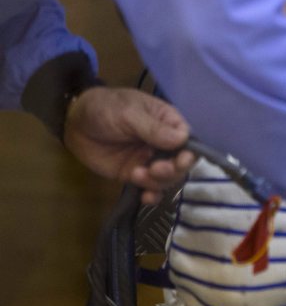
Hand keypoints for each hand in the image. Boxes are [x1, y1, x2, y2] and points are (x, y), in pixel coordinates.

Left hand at [64, 87, 194, 205]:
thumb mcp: (129, 113)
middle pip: (181, 164)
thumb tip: (182, 139)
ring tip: (136, 175)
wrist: (75, 122)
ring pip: (167, 179)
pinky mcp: (135, 174)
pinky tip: (145, 198)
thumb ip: (153, 128)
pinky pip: (151, 188)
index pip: (189, 140)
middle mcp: (164, 143)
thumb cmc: (106, 107)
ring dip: (158, 182)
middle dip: (172, 170)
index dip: (189, 153)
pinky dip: (152, 196)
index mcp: (168, 123)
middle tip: (155, 170)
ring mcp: (149, 160)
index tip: (180, 160)